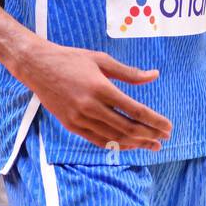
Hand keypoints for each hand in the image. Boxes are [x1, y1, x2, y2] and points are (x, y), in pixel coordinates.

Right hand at [11, 40, 171, 151]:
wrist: (36, 66)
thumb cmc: (71, 59)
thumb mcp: (101, 60)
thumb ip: (129, 72)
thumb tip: (154, 76)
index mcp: (101, 88)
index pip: (135, 110)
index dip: (154, 121)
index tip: (168, 127)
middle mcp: (90, 106)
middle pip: (127, 128)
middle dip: (149, 135)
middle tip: (164, 138)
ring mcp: (79, 118)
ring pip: (113, 138)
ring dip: (135, 143)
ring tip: (151, 145)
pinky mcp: (71, 125)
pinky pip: (98, 140)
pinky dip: (115, 145)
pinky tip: (129, 145)